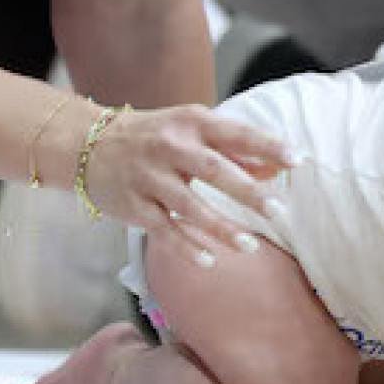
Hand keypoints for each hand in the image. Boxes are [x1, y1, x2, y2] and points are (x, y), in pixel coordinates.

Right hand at [84, 104, 292, 264]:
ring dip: (221, 228)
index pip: (236, 133)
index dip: (268, 146)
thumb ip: (234, 149)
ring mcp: (149, 178)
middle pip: (214, 170)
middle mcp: (170, 147)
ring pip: (190, 207)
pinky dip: (186, 247)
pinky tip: (209, 261)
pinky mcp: (134, 206)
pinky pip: (164, 230)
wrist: (86, 145)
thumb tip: (277, 167)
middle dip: (248, 192)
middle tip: (279, 211)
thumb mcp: (191, 130)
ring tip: (250, 246)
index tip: (298, 160)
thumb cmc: (152, 137)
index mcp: (190, 122)